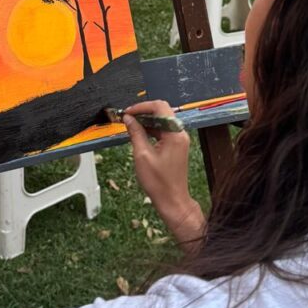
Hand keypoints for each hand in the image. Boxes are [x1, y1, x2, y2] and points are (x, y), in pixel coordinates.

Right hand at [123, 101, 203, 244]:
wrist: (172, 200)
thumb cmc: (158, 182)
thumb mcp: (142, 155)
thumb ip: (136, 133)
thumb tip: (128, 118)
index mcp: (174, 134)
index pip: (160, 107)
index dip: (142, 106)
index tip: (128, 112)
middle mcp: (180, 134)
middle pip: (162, 112)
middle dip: (143, 112)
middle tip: (127, 118)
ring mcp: (179, 140)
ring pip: (162, 122)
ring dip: (146, 121)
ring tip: (130, 126)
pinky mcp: (176, 146)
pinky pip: (163, 131)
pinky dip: (151, 130)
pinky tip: (139, 135)